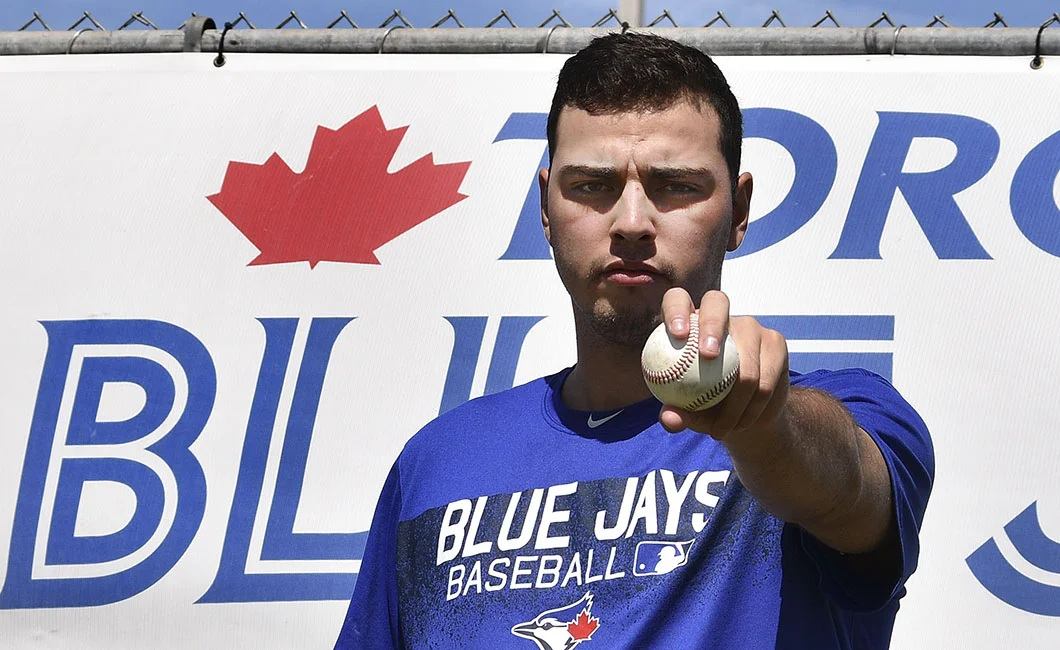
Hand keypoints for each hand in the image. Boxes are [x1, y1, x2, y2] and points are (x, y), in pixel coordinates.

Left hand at [658, 288, 789, 440]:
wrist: (745, 415)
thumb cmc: (705, 408)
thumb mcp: (687, 414)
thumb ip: (675, 415)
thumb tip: (669, 418)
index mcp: (688, 323)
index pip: (677, 300)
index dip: (677, 310)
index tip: (678, 334)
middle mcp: (720, 316)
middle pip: (716, 302)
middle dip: (712, 324)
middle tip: (707, 356)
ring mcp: (750, 326)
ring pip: (746, 356)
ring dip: (736, 399)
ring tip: (722, 428)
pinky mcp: (775, 342)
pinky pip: (766, 377)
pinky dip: (754, 405)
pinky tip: (744, 423)